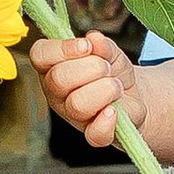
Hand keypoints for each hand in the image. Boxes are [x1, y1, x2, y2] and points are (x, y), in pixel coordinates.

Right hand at [30, 28, 146, 147]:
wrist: (133, 95)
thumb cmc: (112, 70)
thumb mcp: (109, 51)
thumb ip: (102, 45)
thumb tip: (94, 38)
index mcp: (53, 68)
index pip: (40, 55)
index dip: (62, 49)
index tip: (87, 46)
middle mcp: (57, 93)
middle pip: (58, 79)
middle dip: (90, 68)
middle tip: (107, 68)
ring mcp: (73, 116)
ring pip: (77, 104)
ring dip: (105, 89)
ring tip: (116, 86)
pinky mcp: (93, 134)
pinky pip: (94, 134)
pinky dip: (107, 122)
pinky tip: (115, 111)